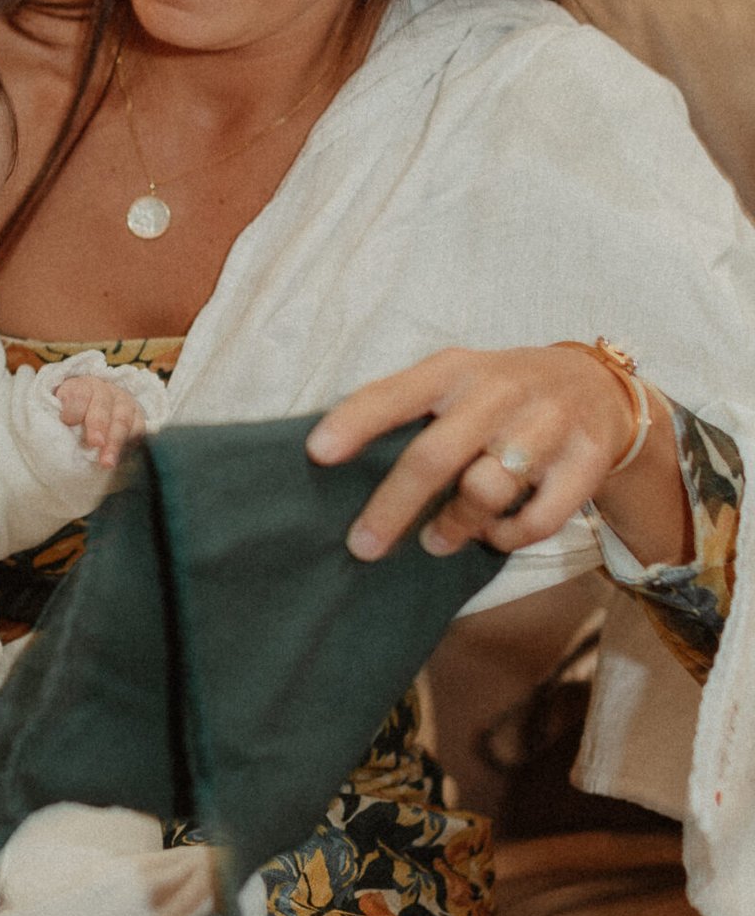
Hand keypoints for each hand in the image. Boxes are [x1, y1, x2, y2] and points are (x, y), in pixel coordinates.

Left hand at [55, 375, 149, 469]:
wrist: (88, 415)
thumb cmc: (67, 417)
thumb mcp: (55, 413)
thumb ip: (53, 418)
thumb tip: (56, 432)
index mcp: (80, 386)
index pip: (78, 393)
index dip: (74, 407)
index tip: (67, 422)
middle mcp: (104, 390)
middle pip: (103, 405)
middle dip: (99, 425)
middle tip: (95, 443)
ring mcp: (122, 402)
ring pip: (123, 419)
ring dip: (116, 441)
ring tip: (107, 463)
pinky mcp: (136, 417)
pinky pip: (138, 429)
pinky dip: (130, 444)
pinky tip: (121, 459)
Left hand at [306, 343, 687, 566]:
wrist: (597, 388)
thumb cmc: (499, 394)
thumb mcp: (454, 381)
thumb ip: (405, 409)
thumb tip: (331, 456)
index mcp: (456, 369)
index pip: (396, 393)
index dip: (356, 422)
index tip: (318, 453)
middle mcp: (501, 390)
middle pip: (436, 455)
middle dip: (393, 507)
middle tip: (363, 546)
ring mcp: (548, 424)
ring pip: (486, 489)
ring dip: (454, 526)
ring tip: (436, 540)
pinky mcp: (585, 461)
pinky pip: (538, 519)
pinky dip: (508, 537)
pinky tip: (493, 535)